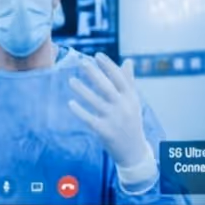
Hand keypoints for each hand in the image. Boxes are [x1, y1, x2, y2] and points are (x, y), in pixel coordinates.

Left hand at [68, 53, 155, 174]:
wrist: (133, 150)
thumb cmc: (131, 120)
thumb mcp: (133, 101)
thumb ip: (129, 81)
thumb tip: (128, 61)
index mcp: (131, 98)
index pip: (120, 78)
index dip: (108, 66)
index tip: (97, 55)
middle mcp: (123, 107)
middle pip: (107, 87)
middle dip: (94, 73)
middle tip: (82, 62)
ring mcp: (114, 119)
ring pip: (95, 101)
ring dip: (82, 90)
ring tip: (71, 80)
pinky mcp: (104, 131)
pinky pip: (89, 118)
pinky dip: (79, 110)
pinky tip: (70, 102)